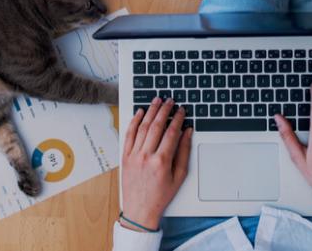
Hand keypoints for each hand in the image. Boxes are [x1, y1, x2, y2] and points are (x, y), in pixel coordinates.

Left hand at [120, 98, 191, 230]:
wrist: (140, 210)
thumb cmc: (161, 196)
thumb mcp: (179, 176)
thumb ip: (184, 152)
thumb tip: (187, 133)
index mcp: (162, 161)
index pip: (171, 132)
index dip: (178, 118)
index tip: (181, 110)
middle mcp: (146, 156)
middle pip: (156, 126)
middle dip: (164, 110)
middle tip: (170, 101)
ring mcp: (133, 156)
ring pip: (142, 127)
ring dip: (150, 112)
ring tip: (156, 101)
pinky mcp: (125, 157)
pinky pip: (129, 135)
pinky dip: (134, 122)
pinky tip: (139, 113)